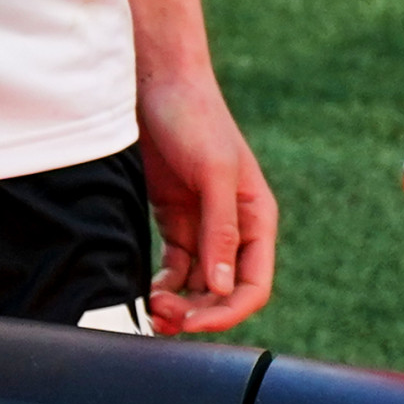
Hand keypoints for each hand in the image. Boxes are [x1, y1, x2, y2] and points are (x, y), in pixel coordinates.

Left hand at [130, 0, 274, 334]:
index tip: (191, 321)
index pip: (253, 285)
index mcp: (257, 219)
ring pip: (198, 285)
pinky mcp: (176, 219)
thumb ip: (221, 229)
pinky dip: (164, 284)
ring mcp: (204, 225)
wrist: (156, 82)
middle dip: (197, 312)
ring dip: (178, 303)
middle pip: (223, 293)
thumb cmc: (195, 117)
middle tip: (161, 315)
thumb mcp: (213, 171)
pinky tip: (147, 288)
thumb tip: (221, 287)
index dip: (226, 313)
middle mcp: (234, 228)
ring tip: (151, 307)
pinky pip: (176, 267)